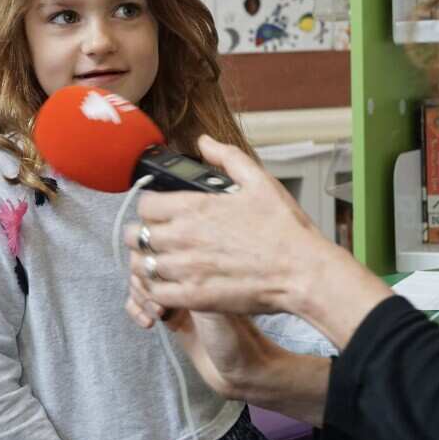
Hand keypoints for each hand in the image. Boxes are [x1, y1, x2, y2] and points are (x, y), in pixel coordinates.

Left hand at [125, 135, 390, 347]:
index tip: (160, 212)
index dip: (150, 207)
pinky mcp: (192, 297)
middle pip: (135, 234)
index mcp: (194, 207)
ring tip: (162, 262)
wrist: (303, 272)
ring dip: (147, 261)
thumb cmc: (285, 230)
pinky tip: (169, 284)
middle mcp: (183, 237)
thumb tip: (204, 142)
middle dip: (143, 234)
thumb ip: (227, 158)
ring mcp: (185, 269)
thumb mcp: (260, 181)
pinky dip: (155, 289)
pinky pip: (155, 293)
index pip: (145, 205)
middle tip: (158, 237)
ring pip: (141, 264)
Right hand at [128, 273, 329, 425]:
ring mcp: (179, 294)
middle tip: (160, 309)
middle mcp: (189, 276)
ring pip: (142, 282)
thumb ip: (190, 286)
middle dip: (145, 284)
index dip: (153, 266)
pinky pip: (141, 302)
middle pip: (148, 264)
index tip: (159, 288)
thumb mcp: (215, 310)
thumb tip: (161, 265)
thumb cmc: (238, 340)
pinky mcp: (172, 312)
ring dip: (140, 297)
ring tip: (156, 317)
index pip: (162, 250)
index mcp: (201, 267)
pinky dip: (136, 309)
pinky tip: (147, 324)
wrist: (244, 370)